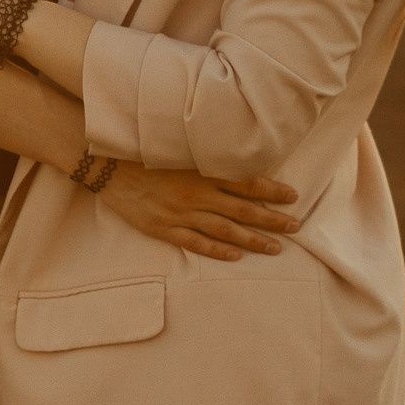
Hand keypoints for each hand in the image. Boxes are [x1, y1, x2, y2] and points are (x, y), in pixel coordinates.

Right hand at [104, 163, 299, 262]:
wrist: (108, 165)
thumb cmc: (145, 152)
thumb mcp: (180, 149)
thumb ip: (207, 158)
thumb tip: (237, 162)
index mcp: (203, 171)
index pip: (247, 182)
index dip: (272, 190)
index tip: (293, 197)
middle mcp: (197, 193)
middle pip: (243, 210)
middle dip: (273, 219)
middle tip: (295, 227)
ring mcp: (181, 213)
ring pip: (225, 230)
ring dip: (253, 239)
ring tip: (276, 247)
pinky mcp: (164, 228)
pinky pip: (195, 243)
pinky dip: (217, 250)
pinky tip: (236, 256)